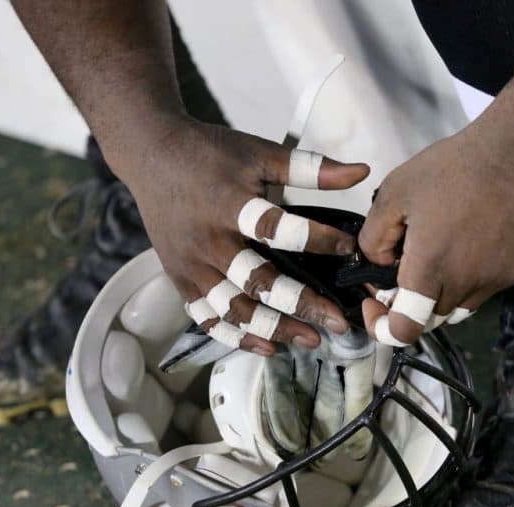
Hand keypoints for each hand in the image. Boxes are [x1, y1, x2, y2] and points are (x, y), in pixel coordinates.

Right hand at [113, 115, 369, 354]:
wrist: (151, 154)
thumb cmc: (211, 153)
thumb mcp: (260, 153)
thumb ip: (310, 168)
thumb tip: (362, 172)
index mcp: (229, 204)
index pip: (277, 229)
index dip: (317, 240)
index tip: (349, 250)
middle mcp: (207, 240)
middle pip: (256, 282)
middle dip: (301, 305)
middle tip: (337, 321)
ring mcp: (191, 264)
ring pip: (233, 309)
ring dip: (274, 329)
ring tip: (310, 339)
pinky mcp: (180, 278)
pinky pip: (207, 317)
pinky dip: (236, 336)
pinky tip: (267, 347)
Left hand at [358, 126, 513, 345]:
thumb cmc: (451, 168)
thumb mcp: (393, 193)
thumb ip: (374, 238)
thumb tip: (379, 264)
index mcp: (430, 267)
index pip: (406, 330)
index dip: (384, 327)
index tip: (377, 303)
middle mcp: (463, 284)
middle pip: (428, 318)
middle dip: (408, 303)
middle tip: (402, 267)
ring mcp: (492, 281)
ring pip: (455, 309)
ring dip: (437, 295)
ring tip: (435, 255)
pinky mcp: (512, 273)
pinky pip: (480, 292)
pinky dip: (464, 281)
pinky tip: (463, 248)